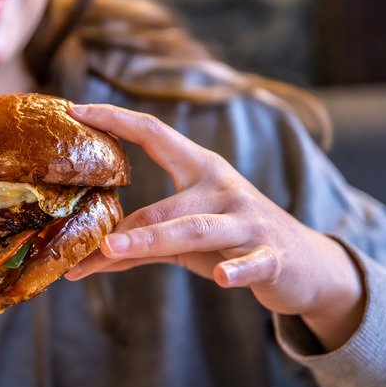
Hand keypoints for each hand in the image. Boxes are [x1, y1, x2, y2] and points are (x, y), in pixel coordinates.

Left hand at [65, 104, 364, 350]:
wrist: (308, 264)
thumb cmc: (235, 240)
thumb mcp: (186, 239)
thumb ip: (143, 243)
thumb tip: (90, 258)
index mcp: (200, 170)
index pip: (154, 134)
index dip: (116, 119)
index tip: (77, 110)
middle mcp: (222, 188)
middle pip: (165, 204)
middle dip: (126, 225)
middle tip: (88, 240)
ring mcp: (247, 220)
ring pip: (195, 228)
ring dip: (152, 239)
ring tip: (112, 250)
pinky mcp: (272, 255)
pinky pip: (251, 262)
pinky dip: (236, 269)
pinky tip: (220, 276)